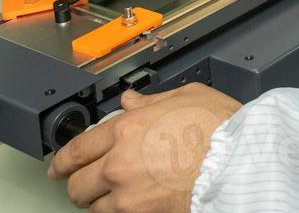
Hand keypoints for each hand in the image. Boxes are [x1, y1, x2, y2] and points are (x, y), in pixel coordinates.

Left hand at [48, 85, 240, 211]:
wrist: (239, 163)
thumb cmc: (222, 129)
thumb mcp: (187, 96)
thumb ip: (152, 100)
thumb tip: (132, 100)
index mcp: (127, 128)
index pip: (77, 148)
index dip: (63, 160)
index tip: (59, 166)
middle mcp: (119, 162)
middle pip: (77, 183)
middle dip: (78, 183)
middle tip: (84, 183)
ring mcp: (127, 194)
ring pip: (93, 207)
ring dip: (100, 202)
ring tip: (113, 197)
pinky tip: (131, 206)